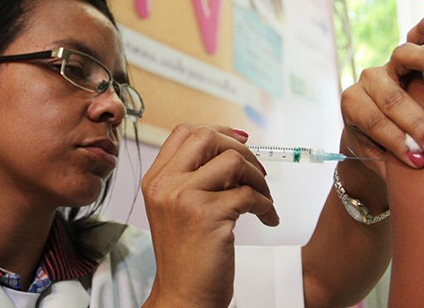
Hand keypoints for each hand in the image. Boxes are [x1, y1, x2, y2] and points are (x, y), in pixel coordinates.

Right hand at [141, 124, 277, 307]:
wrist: (184, 297)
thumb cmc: (187, 257)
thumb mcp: (176, 208)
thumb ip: (193, 176)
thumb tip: (232, 143)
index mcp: (156, 180)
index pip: (185, 132)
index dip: (217, 131)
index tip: (240, 143)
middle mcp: (165, 185)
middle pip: (207, 137)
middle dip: (240, 149)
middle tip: (255, 172)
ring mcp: (184, 199)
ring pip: (233, 161)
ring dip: (257, 179)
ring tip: (263, 199)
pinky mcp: (207, 216)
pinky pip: (249, 195)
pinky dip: (267, 206)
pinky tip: (267, 218)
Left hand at [341, 10, 423, 169]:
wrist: (373, 136)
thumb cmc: (380, 152)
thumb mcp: (379, 161)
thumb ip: (394, 164)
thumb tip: (423, 170)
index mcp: (353, 105)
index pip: (375, 122)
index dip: (397, 141)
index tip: (420, 161)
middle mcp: (367, 82)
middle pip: (391, 97)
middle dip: (415, 122)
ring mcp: (386, 66)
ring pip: (402, 59)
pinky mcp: (405, 57)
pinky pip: (414, 39)